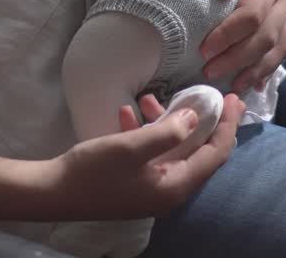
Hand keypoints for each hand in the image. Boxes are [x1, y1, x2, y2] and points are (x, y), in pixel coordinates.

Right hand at [47, 93, 244, 220]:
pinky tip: (126, 113)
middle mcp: (169, 191)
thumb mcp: (132, 147)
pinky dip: (145, 133)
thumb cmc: (94, 171)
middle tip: (203, 92)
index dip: (228, 125)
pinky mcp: (134, 182)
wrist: (52, 192)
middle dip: (199, 120)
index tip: (234, 98)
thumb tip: (195, 117)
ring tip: (149, 98)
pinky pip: (150, 154)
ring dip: (166, 123)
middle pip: (197, 151)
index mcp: (176, 186)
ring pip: (171, 149)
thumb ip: (168, 131)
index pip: (215, 154)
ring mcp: (151, 188)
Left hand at [202, 0, 285, 94]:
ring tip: (233, 86)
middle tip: (208, 73)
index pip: (252, 15)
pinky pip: (284, 43)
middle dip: (238, 59)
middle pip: (266, 36)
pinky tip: (256, 82)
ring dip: (257, 69)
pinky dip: (271, 65)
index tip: (205, 49)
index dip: (229, 36)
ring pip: (279, 45)